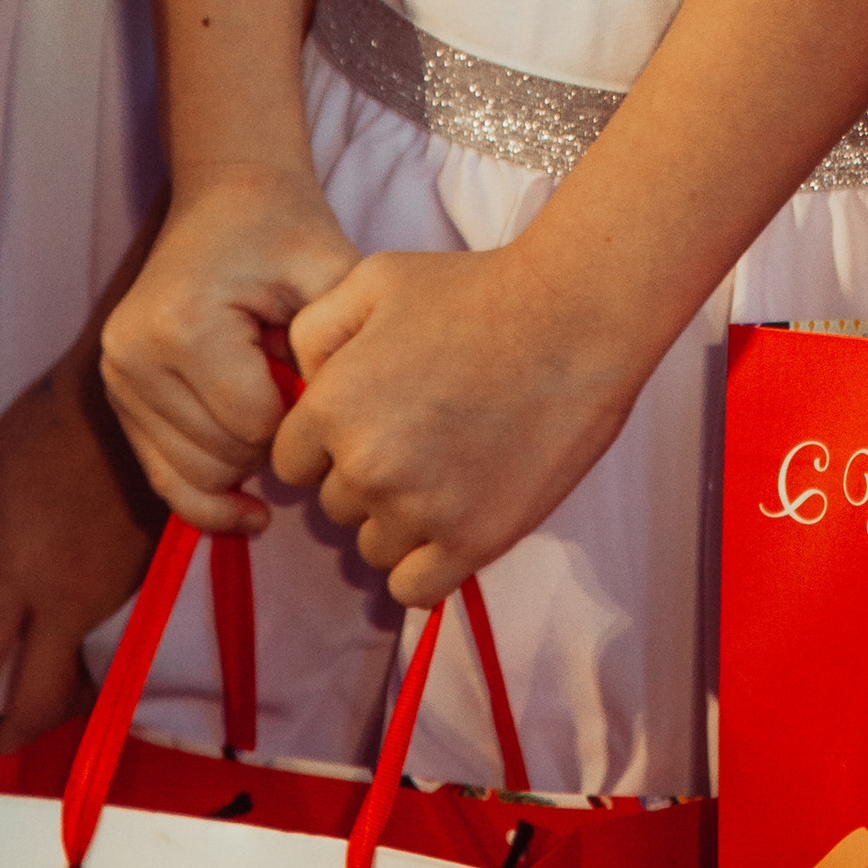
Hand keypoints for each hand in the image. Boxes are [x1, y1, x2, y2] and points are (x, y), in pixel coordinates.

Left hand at [0, 355, 158, 763]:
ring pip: (78, 671)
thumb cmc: (55, 421)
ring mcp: (115, 596)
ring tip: (23, 696)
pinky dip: (84, 652)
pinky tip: (69, 636)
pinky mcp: (150, 583)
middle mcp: (66, 599)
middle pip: (36, 704)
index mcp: (13, 571)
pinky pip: (109, 636)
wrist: (152, 393)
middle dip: (7, 745)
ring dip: (48, 695)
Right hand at [101, 166, 358, 530]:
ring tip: (275, 404)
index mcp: (181, 324)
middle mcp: (133, 356)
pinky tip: (249, 507)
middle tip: (300, 386)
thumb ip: (338, 345)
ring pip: (194, 476)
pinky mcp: (117, 394)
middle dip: (275, 441)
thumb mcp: (328, 269)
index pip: (256, 427)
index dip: (304, 416)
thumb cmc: (285, 228)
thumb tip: (330, 431)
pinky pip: (163, 475)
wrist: (226, 194)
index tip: (323, 377)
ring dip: (246, 460)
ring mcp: (117, 378)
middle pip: (222, 458)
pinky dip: (208, 493)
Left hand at [278, 232, 648, 601]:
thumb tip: (300, 382)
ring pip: (374, 547)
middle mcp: (366, 466)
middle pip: (335, 505)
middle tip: (423, 434)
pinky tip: (452, 521)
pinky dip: (425, 564)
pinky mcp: (473, 541)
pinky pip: (414, 589)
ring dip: (399, 520)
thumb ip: (314, 330)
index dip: (328, 443)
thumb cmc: (478, 290)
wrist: (576, 316)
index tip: (372, 421)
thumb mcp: (375, 279)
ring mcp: (420, 509)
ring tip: (448, 469)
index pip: (291, 463)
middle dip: (367, 476)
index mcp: (333, 406)